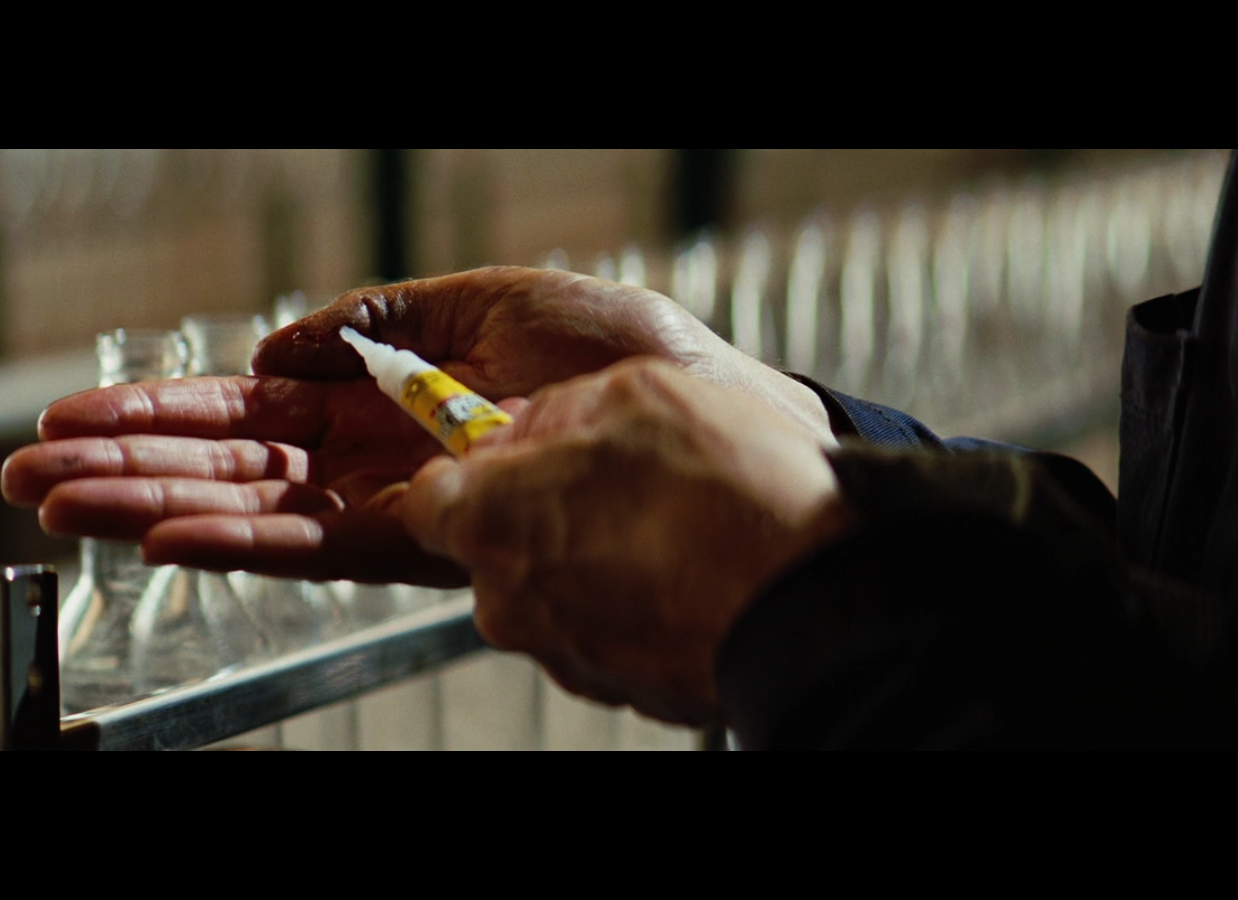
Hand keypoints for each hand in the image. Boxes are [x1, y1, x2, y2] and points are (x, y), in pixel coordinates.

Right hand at [1, 266, 835, 585]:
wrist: (716, 426)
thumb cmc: (633, 360)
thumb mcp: (502, 300)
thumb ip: (385, 316)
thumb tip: (282, 345)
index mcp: (400, 397)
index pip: (263, 407)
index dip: (176, 410)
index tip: (91, 409)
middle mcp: (392, 461)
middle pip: (241, 465)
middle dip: (137, 462)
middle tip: (33, 466)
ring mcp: (411, 509)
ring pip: (261, 510)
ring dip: (156, 503)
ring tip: (59, 499)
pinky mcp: (442, 549)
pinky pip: (324, 547)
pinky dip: (241, 539)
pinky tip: (162, 535)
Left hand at [398, 358, 852, 724]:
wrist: (810, 591)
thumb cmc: (721, 488)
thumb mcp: (631, 391)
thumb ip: (558, 410)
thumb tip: (531, 426)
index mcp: (491, 522)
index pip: (427, 500)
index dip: (470, 469)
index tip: (510, 452)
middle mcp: (511, 602)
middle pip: (496, 547)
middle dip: (540, 512)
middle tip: (612, 479)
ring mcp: (566, 654)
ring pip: (554, 590)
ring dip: (594, 555)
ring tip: (670, 523)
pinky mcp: (623, 688)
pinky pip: (608, 629)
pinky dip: (636, 600)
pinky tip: (689, 569)